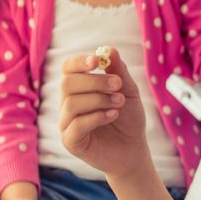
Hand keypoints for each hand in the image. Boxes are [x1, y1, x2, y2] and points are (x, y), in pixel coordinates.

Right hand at [59, 48, 149, 177]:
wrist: (134, 149)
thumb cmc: (128, 118)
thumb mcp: (129, 91)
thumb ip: (119, 72)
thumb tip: (110, 49)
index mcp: (79, 88)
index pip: (68, 68)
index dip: (79, 62)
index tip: (97, 60)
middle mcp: (68, 103)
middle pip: (67, 84)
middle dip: (95, 81)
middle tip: (118, 85)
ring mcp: (66, 123)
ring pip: (71, 103)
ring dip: (99, 99)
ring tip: (119, 102)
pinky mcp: (70, 141)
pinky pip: (75, 125)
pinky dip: (96, 117)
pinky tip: (113, 115)